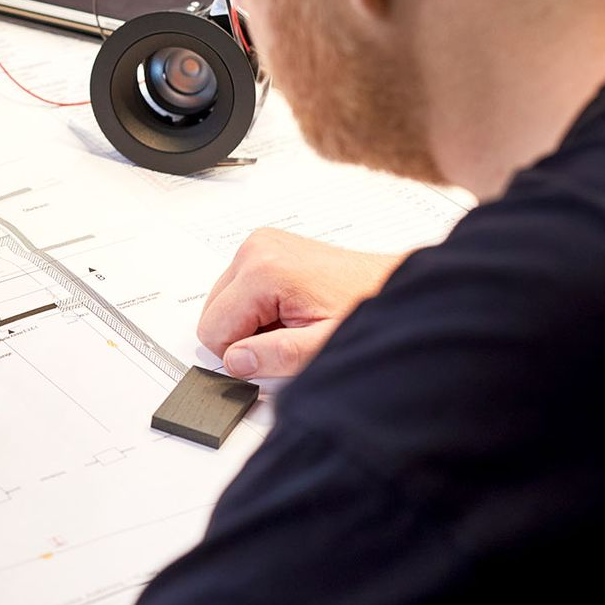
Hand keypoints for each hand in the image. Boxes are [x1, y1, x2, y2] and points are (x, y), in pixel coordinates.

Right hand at [197, 229, 402, 377]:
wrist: (390, 285)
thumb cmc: (365, 309)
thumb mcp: (322, 346)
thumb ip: (275, 356)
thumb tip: (236, 361)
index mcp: (262, 270)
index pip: (213, 330)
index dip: (243, 353)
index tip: (278, 349)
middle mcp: (255, 249)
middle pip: (214, 314)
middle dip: (246, 334)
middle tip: (290, 334)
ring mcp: (259, 244)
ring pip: (224, 303)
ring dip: (253, 321)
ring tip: (295, 319)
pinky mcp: (265, 247)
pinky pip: (239, 289)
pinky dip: (259, 306)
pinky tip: (292, 307)